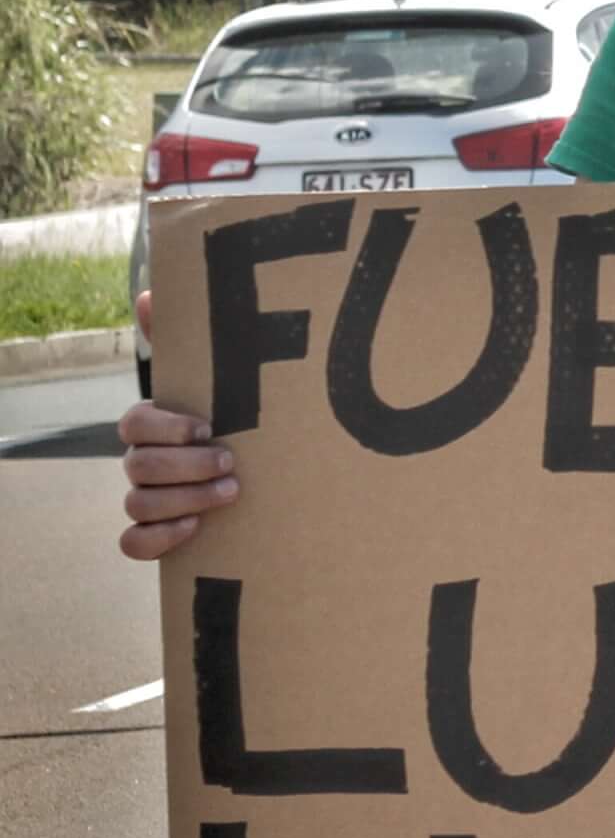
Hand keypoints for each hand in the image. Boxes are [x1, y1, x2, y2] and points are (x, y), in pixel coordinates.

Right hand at [119, 295, 234, 561]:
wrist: (258, 467)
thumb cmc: (231, 416)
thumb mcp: (216, 379)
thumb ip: (185, 339)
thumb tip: (150, 294)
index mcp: (151, 425)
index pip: (135, 424)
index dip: (166, 428)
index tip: (208, 426)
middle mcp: (141, 462)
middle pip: (139, 467)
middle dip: (186, 467)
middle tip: (231, 463)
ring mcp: (144, 498)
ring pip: (137, 503)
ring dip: (185, 500)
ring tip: (231, 492)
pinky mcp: (154, 532)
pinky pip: (132, 543)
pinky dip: (159, 538)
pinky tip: (196, 528)